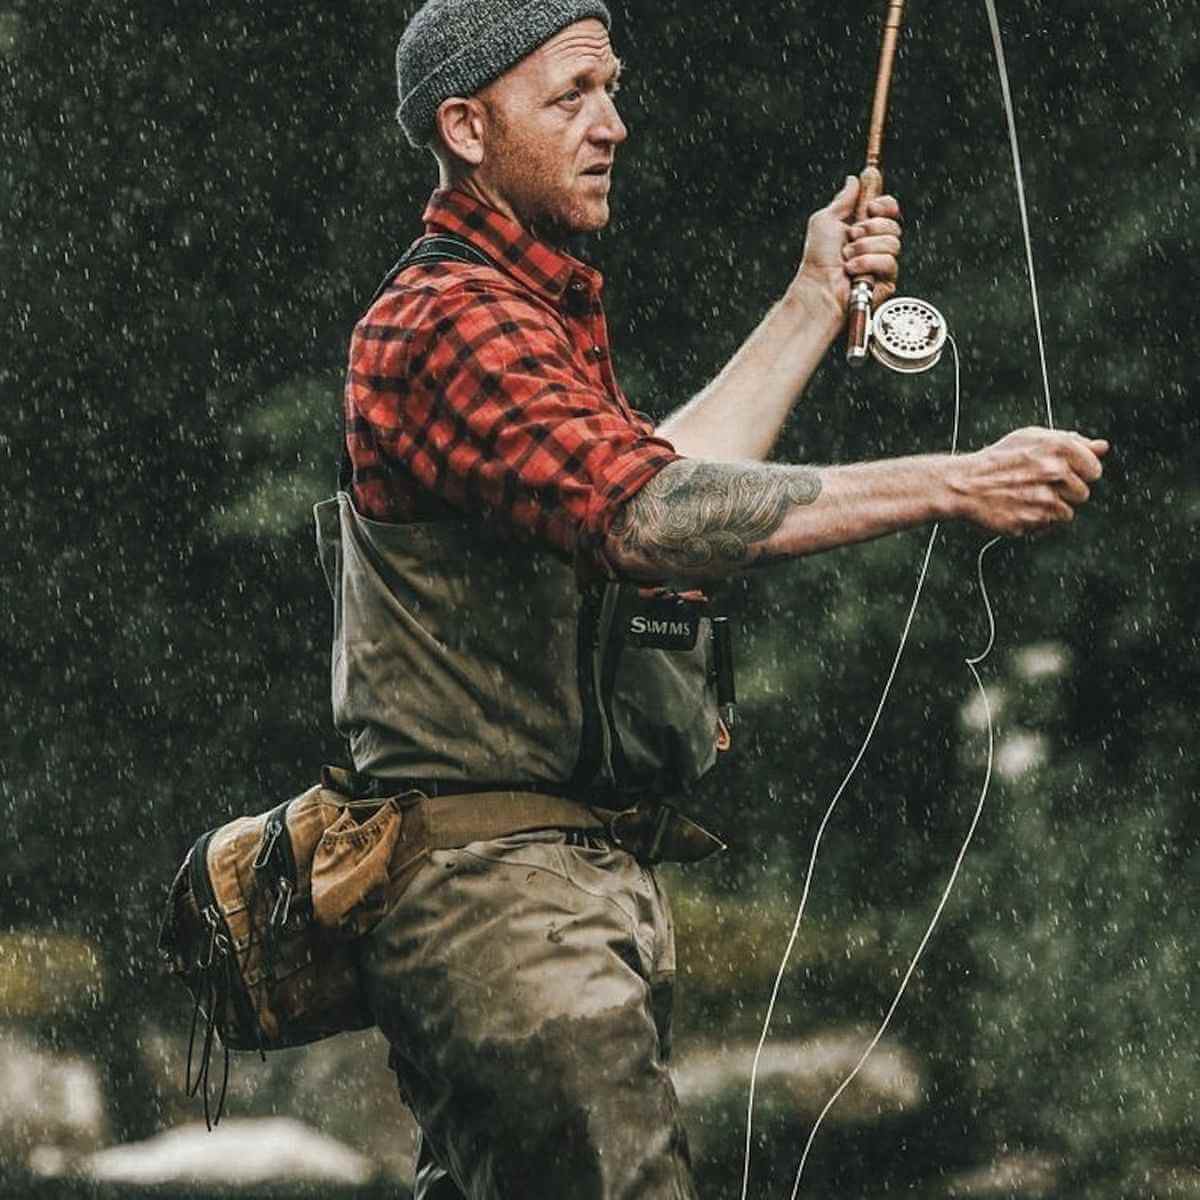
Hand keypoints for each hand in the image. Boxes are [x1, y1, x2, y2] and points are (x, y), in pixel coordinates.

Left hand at [793, 175, 902, 312]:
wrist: (818, 287)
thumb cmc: (818, 260)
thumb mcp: (825, 220)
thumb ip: (843, 199)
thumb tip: (854, 180)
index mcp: (863, 228)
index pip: (888, 208)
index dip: (884, 205)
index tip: (870, 208)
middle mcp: (874, 244)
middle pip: (893, 223)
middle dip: (870, 228)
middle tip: (851, 237)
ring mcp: (881, 262)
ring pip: (892, 242)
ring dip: (865, 248)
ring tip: (847, 258)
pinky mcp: (886, 280)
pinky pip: (889, 262)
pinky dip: (867, 264)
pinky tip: (853, 271)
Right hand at [952, 428, 1109, 535]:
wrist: (964, 484)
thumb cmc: (999, 460)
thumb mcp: (1032, 440)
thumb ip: (1071, 442)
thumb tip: (1103, 447)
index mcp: (1059, 447)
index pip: (1094, 469)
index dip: (1079, 473)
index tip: (1059, 474)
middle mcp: (1055, 471)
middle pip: (1082, 493)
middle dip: (1064, 492)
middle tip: (1036, 486)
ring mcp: (1045, 497)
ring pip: (1067, 512)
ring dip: (1050, 508)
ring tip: (1025, 498)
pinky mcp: (1033, 519)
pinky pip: (1049, 525)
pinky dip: (1037, 521)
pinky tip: (1019, 508)